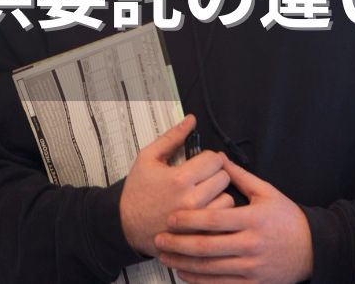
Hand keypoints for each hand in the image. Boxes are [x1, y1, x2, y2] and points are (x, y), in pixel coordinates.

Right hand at [119, 114, 232, 255]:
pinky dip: (217, 212)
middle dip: (213, 174)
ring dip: (218, 194)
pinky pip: (223, 218)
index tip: (199, 163)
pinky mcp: (201, 234)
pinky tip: (203, 209)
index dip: (207, 158)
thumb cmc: (137, 192)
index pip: (214, 159)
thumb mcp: (147, 158)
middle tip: (200, 178)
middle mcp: (192, 200)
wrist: (127, 227)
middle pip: (224, 177)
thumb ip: (172, 138)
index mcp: (179, 178)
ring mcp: (198, 220)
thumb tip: (191, 120)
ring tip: (202, 194)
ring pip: (228, 198)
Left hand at [153, 154, 312, 283]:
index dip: (189, 219)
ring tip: (165, 256)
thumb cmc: (289, 219)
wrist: (314, 248)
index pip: (214, 219)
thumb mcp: (268, 192)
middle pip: (207, 246)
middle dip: (178, 243)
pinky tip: (185, 273)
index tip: (171, 218)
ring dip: (184, 263)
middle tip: (159, 239)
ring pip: (210, 268)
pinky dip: (200, 281)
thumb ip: (240, 177)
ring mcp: (252, 266)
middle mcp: (251, 244)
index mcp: (253, 219)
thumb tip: (219, 159)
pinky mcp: (253, 283)